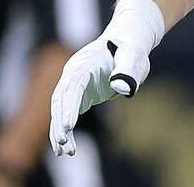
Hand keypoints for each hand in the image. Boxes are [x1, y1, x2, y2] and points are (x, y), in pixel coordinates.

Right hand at [49, 0, 162, 155]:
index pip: (73, 86)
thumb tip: (120, 88)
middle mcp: (74, 73)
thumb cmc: (132, 49)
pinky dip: (66, 131)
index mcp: (85, 63)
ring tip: (65, 152)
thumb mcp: (134, 56)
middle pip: (60, 100)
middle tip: (63, 144)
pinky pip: (67, 114)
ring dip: (60, 131)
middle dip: (59, 122)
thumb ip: (127, 70)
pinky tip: (67, 148)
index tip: (69, 126)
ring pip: (60, 110)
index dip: (69, 106)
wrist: (127, 41)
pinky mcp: (79, 94)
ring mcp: (73, 84)